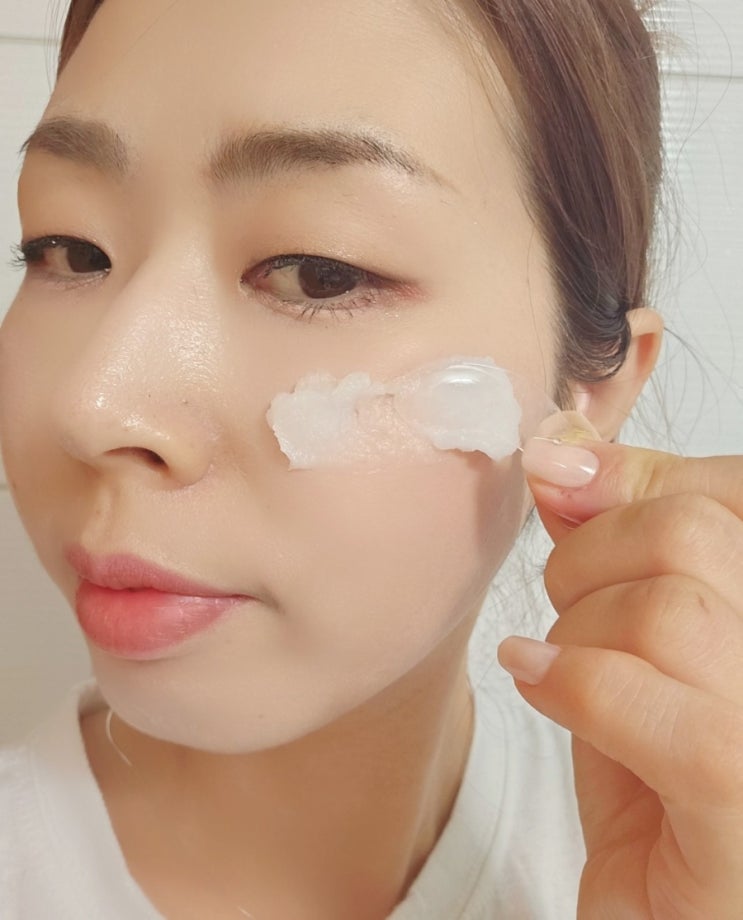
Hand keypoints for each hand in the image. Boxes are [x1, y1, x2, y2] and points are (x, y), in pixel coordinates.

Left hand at [498, 438, 742, 918]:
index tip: (566, 480)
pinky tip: (539, 681)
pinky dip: (568, 679)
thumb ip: (616, 549)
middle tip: (565, 601)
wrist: (661, 908)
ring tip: (559, 661)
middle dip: (592, 554)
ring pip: (665, 609)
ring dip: (578, 627)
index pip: (732, 491)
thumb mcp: (633, 640)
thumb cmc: (655, 781)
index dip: (639, 476)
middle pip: (693, 534)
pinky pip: (636, 694)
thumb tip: (566, 459)